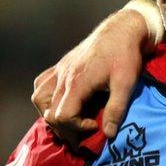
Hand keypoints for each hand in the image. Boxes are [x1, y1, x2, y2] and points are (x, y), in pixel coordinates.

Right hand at [32, 9, 150, 140]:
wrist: (121, 31)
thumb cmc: (125, 55)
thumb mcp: (126, 83)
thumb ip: (116, 109)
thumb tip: (109, 134)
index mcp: (77, 83)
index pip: (62, 116)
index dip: (77, 127)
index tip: (95, 125)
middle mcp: (63, 78)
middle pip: (49, 113)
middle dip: (65, 128)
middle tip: (84, 131)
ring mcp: (59, 71)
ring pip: (39, 99)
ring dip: (52, 114)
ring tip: (71, 120)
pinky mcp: (61, 66)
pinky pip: (41, 84)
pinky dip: (45, 98)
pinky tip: (61, 102)